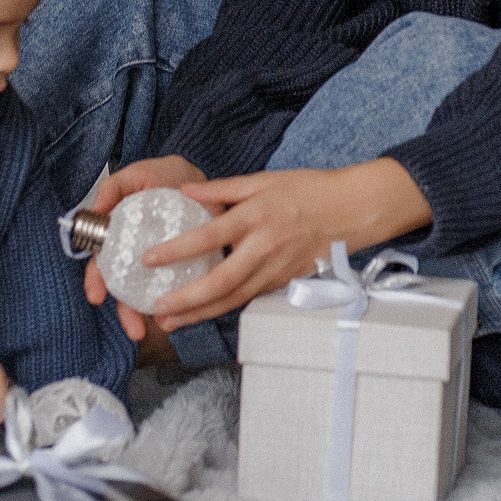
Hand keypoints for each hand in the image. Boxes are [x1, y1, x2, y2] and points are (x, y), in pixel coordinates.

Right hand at [79, 156, 209, 317]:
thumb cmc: (163, 176)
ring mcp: (163, 263)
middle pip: (126, 288)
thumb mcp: (138, 175)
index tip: (96, 296)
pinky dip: (184, 301)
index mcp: (120, 237)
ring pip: (152, 294)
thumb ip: (115, 187)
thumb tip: (97, 208)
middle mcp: (138, 255)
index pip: (102, 263)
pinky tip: (187, 313)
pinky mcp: (187, 264)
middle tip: (135, 330)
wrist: (199, 177)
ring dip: (154, 314)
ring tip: (163, 327)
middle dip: (127, 312)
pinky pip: (183, 286)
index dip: (96, 280)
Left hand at [141, 161, 431, 334]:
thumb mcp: (264, 179)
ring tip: (171, 322)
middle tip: (157, 308)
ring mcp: (277, 268)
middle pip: (221, 281)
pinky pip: (249, 298)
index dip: (178, 249)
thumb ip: (224, 188)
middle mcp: (265, 246)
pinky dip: (224, 308)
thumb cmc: (307, 189)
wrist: (351, 209)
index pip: (210, 236)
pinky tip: (203, 314)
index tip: (149, 258)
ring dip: (201, 313)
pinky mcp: (285, 281)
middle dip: (187, 299)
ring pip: (235, 298)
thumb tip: (185, 191)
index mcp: (257, 215)